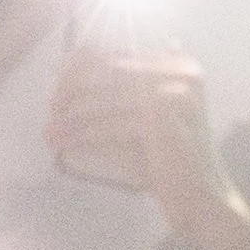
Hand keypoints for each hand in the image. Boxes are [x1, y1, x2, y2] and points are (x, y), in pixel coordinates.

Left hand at [44, 47, 238, 237]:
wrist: (201, 195)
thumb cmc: (166, 155)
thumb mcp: (143, 114)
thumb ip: (118, 87)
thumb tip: (66, 61)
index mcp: (179, 64)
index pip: (115, 54)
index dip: (79, 70)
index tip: (56, 92)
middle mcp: (181, 71)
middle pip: (107, 71)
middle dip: (71, 92)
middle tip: (49, 113)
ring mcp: (174, 94)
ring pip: (104, 100)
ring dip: (71, 118)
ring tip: (49, 133)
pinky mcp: (162, 121)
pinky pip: (110, 124)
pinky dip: (83, 135)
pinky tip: (64, 144)